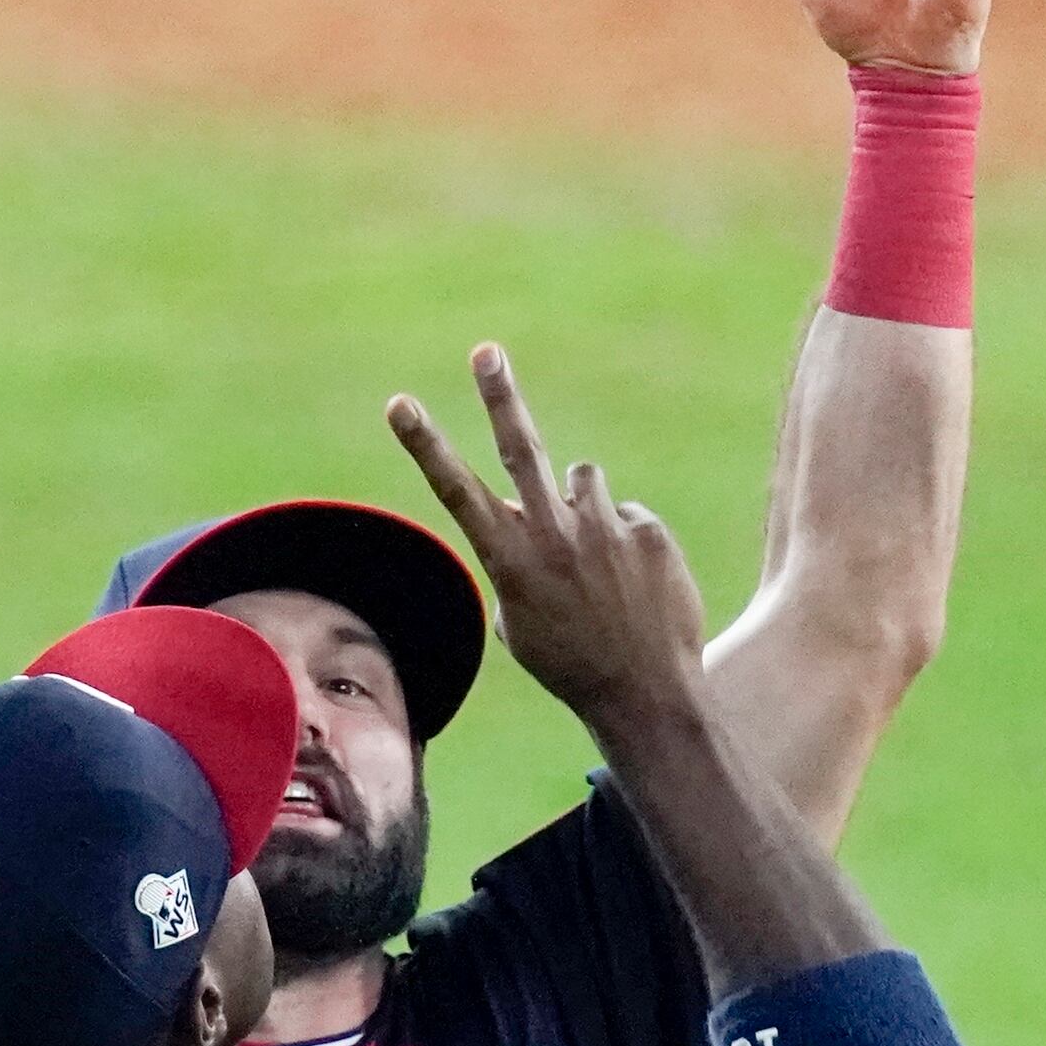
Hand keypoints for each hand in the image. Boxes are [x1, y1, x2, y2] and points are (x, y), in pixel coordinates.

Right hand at [387, 347, 709, 728]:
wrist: (645, 693)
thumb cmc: (571, 661)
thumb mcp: (521, 621)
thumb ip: (517, 561)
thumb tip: (530, 518)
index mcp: (509, 560)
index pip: (456, 491)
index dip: (424, 444)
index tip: (399, 402)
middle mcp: (552, 536)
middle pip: (520, 449)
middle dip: (499, 396)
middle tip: (486, 352)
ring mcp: (601, 530)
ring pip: (583, 480)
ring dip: (585, 508)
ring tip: (598, 563)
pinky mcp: (646, 530)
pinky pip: (627, 513)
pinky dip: (626, 538)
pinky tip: (634, 581)